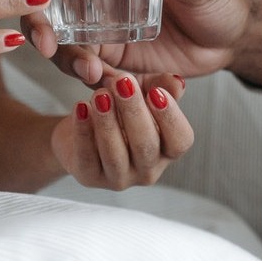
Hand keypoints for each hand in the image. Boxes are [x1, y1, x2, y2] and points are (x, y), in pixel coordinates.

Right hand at [24, 0, 261, 86]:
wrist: (233, 38)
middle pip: (48, 5)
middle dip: (40, 27)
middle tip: (48, 46)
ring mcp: (98, 26)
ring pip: (62, 44)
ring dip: (69, 60)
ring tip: (96, 76)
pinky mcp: (109, 59)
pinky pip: (90, 73)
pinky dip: (100, 84)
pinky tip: (122, 88)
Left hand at [50, 73, 192, 189]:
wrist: (82, 127)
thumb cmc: (120, 112)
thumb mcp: (142, 93)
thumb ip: (161, 86)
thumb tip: (177, 82)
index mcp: (167, 150)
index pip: (180, 140)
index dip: (170, 117)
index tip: (155, 92)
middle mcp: (147, 169)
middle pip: (146, 146)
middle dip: (134, 112)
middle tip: (122, 82)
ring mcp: (119, 178)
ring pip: (115, 155)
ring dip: (108, 122)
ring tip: (100, 95)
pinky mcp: (90, 178)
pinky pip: (86, 157)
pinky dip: (83, 131)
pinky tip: (81, 107)